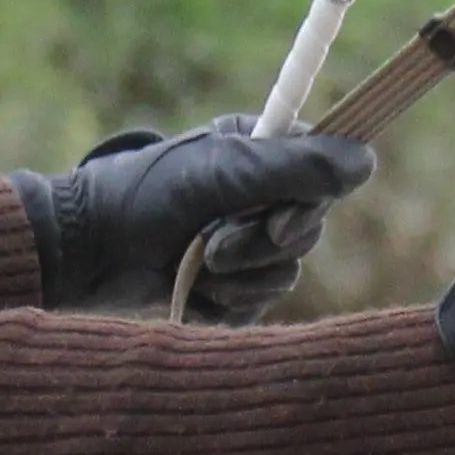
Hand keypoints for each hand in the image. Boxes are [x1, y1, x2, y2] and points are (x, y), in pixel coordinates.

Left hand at [16, 116, 376, 322]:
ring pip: (285, 272)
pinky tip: (191, 288)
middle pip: (309, 230)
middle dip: (257, 245)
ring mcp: (249, 242)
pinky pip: (260, 304)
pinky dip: (225, 302)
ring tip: (191, 262)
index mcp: (265, 150)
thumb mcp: (222, 171)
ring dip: (237, 276)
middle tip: (211, 243)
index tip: (278, 220)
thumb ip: (294, 165)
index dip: (309, 203)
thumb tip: (368, 160)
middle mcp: (263, 194)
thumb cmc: (146, 194)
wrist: (87, 251)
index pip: (327, 171)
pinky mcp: (234, 287)